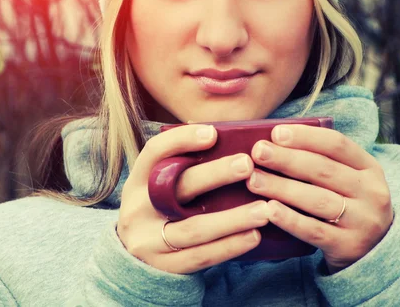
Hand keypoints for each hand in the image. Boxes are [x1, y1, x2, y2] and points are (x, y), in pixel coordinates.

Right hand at [117, 124, 266, 273]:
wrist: (135, 257)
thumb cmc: (160, 209)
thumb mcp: (158, 186)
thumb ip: (181, 165)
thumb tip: (221, 135)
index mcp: (137, 180)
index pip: (154, 152)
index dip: (181, 140)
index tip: (213, 133)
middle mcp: (138, 209)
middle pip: (178, 188)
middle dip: (215, 174)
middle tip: (248, 165)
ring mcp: (148, 240)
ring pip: (194, 228)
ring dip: (233, 219)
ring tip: (264, 210)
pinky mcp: (164, 267)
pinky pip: (201, 256)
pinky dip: (230, 246)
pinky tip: (254, 236)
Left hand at [247, 125, 393, 273]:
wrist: (375, 253)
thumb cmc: (347, 204)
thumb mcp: (348, 179)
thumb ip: (321, 160)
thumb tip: (273, 140)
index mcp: (369, 168)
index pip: (337, 144)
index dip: (305, 137)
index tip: (276, 133)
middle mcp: (371, 192)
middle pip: (324, 170)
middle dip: (286, 159)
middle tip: (258, 152)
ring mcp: (362, 221)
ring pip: (317, 200)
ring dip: (282, 187)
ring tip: (254, 180)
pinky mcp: (348, 246)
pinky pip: (314, 231)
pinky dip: (290, 220)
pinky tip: (269, 210)